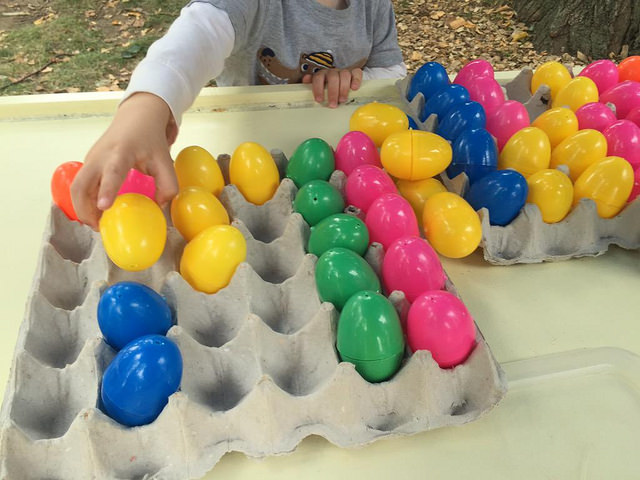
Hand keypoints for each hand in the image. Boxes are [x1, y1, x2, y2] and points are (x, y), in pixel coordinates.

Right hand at [70, 92, 178, 229]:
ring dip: (83, 208)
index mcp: (122, 152)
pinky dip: (84, 201)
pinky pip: (80, 185)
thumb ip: (168, 185)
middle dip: (85, 209)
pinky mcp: (88, 164)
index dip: (107, 189)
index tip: (104, 206)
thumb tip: (159, 207)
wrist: (136, 118)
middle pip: (81, 185)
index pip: (113, 172)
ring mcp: (91, 159)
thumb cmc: (150, 140)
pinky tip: (96, 212)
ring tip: (97, 224)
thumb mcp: (165, 160)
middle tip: (98, 227)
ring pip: (77, 187)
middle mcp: (101, 156)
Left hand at [302, 68, 362, 107]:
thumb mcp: (318, 88)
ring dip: (343, 88)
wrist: (341, 81)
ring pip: (344, 75)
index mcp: (322, 75)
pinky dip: (356, 80)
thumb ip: (312, 85)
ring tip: (342, 100)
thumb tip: (305, 80)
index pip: (318, 78)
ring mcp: (343, 72)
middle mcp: (333, 72)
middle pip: (333, 77)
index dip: (318, 88)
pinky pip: (356, 73)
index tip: (319, 100)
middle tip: (333, 104)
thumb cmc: (328, 87)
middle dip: (332, 92)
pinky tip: (354, 88)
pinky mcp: (354, 73)